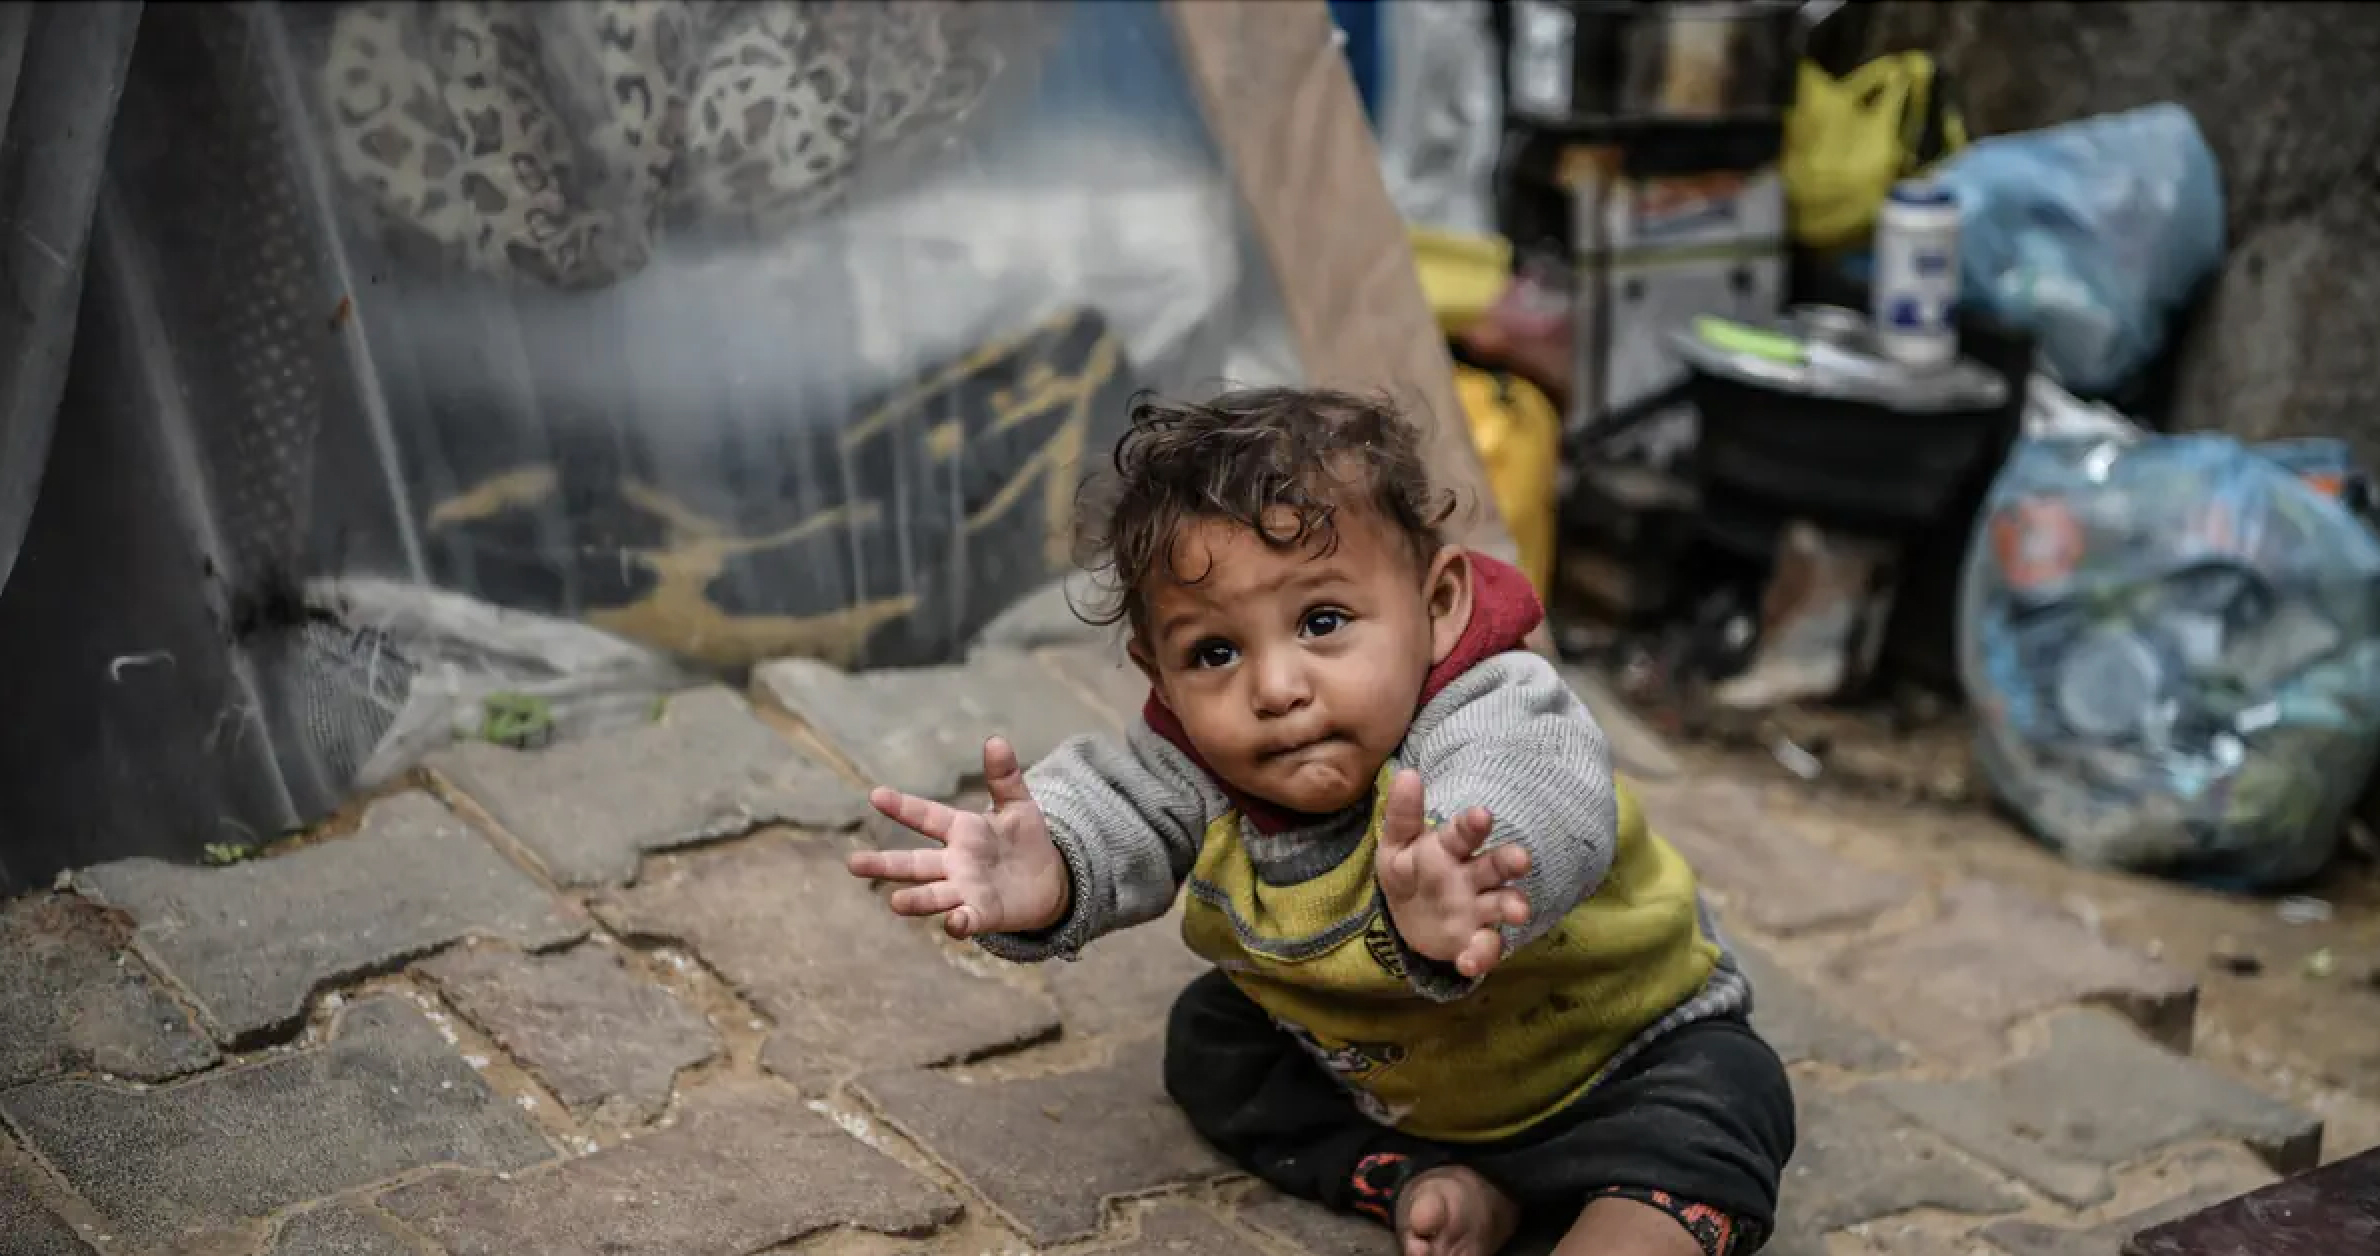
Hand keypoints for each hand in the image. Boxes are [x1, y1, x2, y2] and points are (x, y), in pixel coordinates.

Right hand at [845, 736, 1069, 938]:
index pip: (926, 816)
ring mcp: (966, 891)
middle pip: (914, 864)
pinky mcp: (983, 914)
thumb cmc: (1026, 840)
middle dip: (885, 864)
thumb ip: (1005, 777)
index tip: (876, 794)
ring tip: (895, 902)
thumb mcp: (1018, 805)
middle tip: (853, 863)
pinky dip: (959, 922)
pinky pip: (967, 920)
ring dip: (915, 899)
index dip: (903, 807)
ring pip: (933, 895)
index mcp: (961, 831)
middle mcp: (955, 863)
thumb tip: (996, 740)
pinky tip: (954, 922)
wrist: (1050, 880)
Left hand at [1376, 769, 1531, 978]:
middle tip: (1521, 859)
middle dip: (1508, 861)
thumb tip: (1407, 774)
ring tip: (1518, 912)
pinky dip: (1481, 955)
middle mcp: (1472, 876)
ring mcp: (1478, 908)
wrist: (1408, 919)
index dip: (1473, 824)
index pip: (1464, 833)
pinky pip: (1485, 947)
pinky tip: (1468, 962)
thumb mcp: (1396, 846)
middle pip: (1495, 865)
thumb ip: (1402, 815)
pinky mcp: (1475, 940)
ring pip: (1502, 903)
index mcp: (1450, 849)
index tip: (1482, 814)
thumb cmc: (1408, 871)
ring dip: (1513, 906)